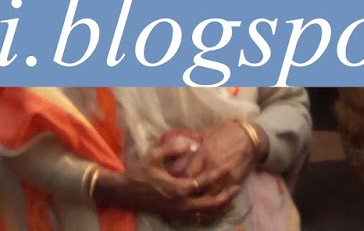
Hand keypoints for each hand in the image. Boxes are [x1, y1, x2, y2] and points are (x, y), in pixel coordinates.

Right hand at [95, 156, 234, 224]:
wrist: (126, 193)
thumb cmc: (140, 172)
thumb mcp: (154, 156)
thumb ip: (173, 149)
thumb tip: (192, 144)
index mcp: (177, 188)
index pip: (203, 183)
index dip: (217, 175)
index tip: (228, 167)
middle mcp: (181, 203)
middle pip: (209, 203)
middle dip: (225, 196)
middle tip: (237, 187)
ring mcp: (179, 212)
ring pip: (205, 214)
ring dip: (220, 207)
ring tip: (231, 199)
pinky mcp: (176, 216)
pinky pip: (197, 219)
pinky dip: (209, 215)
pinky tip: (215, 209)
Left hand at [182, 122, 264, 198]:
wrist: (250, 138)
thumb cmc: (228, 131)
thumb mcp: (208, 132)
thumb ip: (194, 140)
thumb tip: (179, 143)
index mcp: (204, 153)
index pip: (187, 173)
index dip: (179, 180)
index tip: (174, 183)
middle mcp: (213, 166)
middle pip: (196, 187)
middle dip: (188, 193)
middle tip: (182, 197)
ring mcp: (224, 176)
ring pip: (209, 196)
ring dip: (201, 201)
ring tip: (193, 204)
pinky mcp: (235, 183)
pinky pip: (222, 198)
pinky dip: (215, 203)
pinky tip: (208, 207)